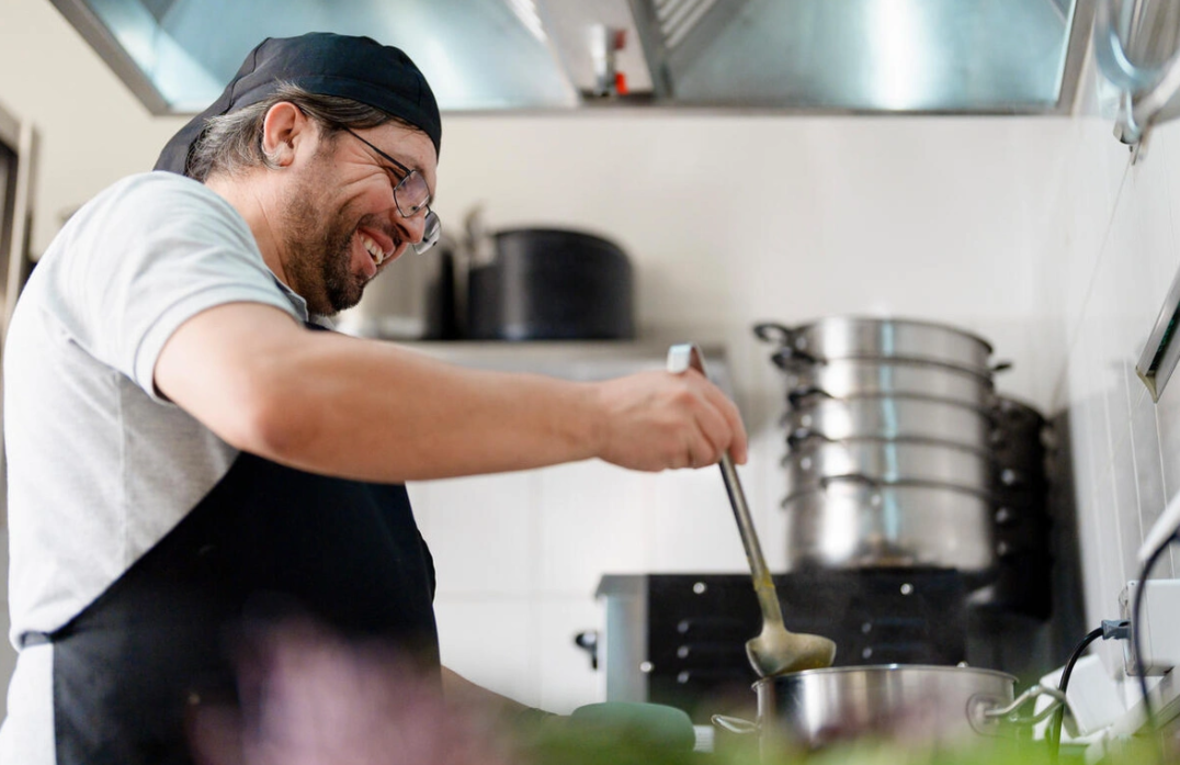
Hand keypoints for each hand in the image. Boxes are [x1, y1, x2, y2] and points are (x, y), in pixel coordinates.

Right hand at [592, 369, 747, 470]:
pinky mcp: (674, 445)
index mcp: (690, 382)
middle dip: (716, 452)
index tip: (739, 452)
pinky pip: (687, 464)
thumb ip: (691, 401)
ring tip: (666, 449)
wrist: (592, 416)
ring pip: (708, 454)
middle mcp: (691, 399)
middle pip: (725, 436)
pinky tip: (654, 450)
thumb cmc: (618, 404)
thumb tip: (715, 426)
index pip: (730, 412)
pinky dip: (674, 464)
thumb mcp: (660, 386)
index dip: (739, 436)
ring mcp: (684, 423)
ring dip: (692, 460)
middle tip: (698, 457)